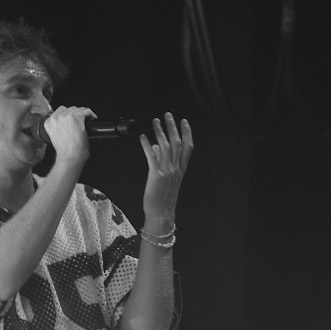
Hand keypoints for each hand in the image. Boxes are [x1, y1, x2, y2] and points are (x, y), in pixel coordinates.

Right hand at [44, 105, 94, 168]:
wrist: (70, 157)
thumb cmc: (66, 151)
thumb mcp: (57, 136)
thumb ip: (59, 126)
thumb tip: (68, 123)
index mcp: (48, 122)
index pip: (60, 111)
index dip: (69, 116)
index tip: (74, 121)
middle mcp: (55, 117)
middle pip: (70, 109)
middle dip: (77, 116)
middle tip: (82, 124)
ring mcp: (65, 116)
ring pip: (79, 109)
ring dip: (84, 116)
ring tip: (87, 124)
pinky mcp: (75, 117)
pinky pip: (87, 111)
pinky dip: (92, 115)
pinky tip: (92, 120)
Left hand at [140, 112, 193, 227]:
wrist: (161, 214)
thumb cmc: (162, 198)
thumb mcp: (166, 179)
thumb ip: (163, 161)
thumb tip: (156, 147)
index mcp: (180, 169)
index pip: (187, 147)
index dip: (187, 133)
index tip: (184, 121)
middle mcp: (175, 169)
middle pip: (177, 143)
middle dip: (173, 127)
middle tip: (168, 115)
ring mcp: (167, 172)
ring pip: (166, 147)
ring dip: (160, 132)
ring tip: (155, 121)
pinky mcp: (156, 176)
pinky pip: (152, 157)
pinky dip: (146, 146)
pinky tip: (142, 137)